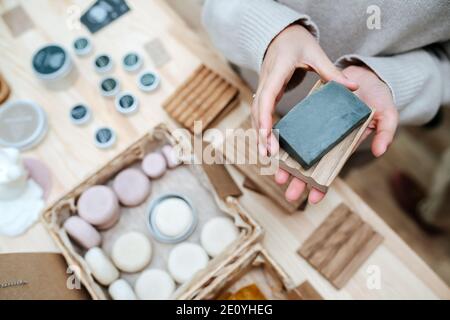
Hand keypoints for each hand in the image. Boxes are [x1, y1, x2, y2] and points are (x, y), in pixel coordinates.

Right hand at [252, 24, 357, 156]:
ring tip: (267, 156)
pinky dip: (262, 128)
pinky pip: (260, 112)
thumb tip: (353, 86)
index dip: (264, 116)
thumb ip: (331, 71)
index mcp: (277, 70)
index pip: (267, 96)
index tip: (266, 134)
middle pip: (258, 110)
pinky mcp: (265, 92)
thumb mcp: (315, 52)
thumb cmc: (296, 41)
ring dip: (259, 134)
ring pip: (256, 113)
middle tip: (268, 155)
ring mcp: (263, 87)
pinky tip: (268, 144)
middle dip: (261, 133)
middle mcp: (266, 80)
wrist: (280, 34)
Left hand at [275, 65, 398, 203]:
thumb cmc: (377, 97)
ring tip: (278, 177)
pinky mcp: (309, 116)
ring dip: (289, 165)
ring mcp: (318, 130)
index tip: (313, 199)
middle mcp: (329, 142)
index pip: (332, 170)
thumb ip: (386, 132)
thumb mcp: (387, 114)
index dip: (323, 186)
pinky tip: (275, 150)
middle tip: (290, 195)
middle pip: (312, 166)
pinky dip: (286, 141)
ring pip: (300, 152)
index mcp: (345, 147)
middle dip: (300, 181)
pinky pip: (295, 131)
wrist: (363, 76)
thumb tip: (380, 151)